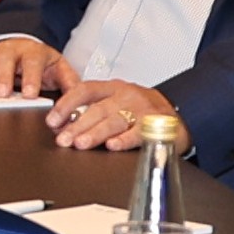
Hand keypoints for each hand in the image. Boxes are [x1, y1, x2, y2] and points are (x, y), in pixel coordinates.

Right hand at [0, 33, 72, 97]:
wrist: (23, 47)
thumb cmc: (40, 63)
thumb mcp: (58, 69)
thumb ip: (70, 83)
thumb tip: (80, 101)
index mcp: (33, 52)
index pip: (33, 63)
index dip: (31, 78)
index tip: (29, 94)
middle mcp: (11, 50)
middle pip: (5, 61)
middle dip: (3, 78)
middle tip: (2, 94)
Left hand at [46, 76, 179, 150]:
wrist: (182, 112)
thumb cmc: (142, 109)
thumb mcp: (117, 102)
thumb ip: (93, 111)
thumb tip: (62, 127)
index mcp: (113, 88)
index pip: (84, 91)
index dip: (66, 104)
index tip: (52, 120)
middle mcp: (126, 95)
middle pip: (98, 109)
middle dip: (77, 125)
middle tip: (63, 139)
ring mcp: (142, 109)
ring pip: (115, 120)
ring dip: (95, 133)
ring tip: (80, 143)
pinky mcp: (157, 124)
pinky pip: (138, 132)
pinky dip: (124, 140)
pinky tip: (112, 146)